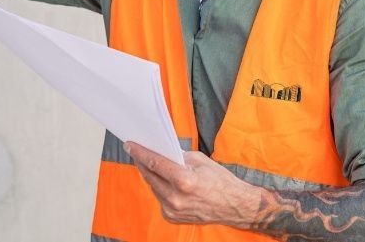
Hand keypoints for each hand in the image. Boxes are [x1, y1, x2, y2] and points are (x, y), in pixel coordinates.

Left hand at [125, 141, 262, 228]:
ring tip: (149, 163)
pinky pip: (160, 198)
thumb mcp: (200, 160)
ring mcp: (173, 210)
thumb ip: (178, 156)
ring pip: (153, 187)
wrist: (234, 206)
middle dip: (142, 162)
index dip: (140, 152)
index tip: (130, 145)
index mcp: (184, 181)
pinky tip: (163, 180)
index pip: (154, 163)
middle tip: (136, 151)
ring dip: (151, 175)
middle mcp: (175, 198)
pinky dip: (160, 188)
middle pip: (150, 175)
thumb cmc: (220, 180)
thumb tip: (160, 151)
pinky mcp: (172, 218)